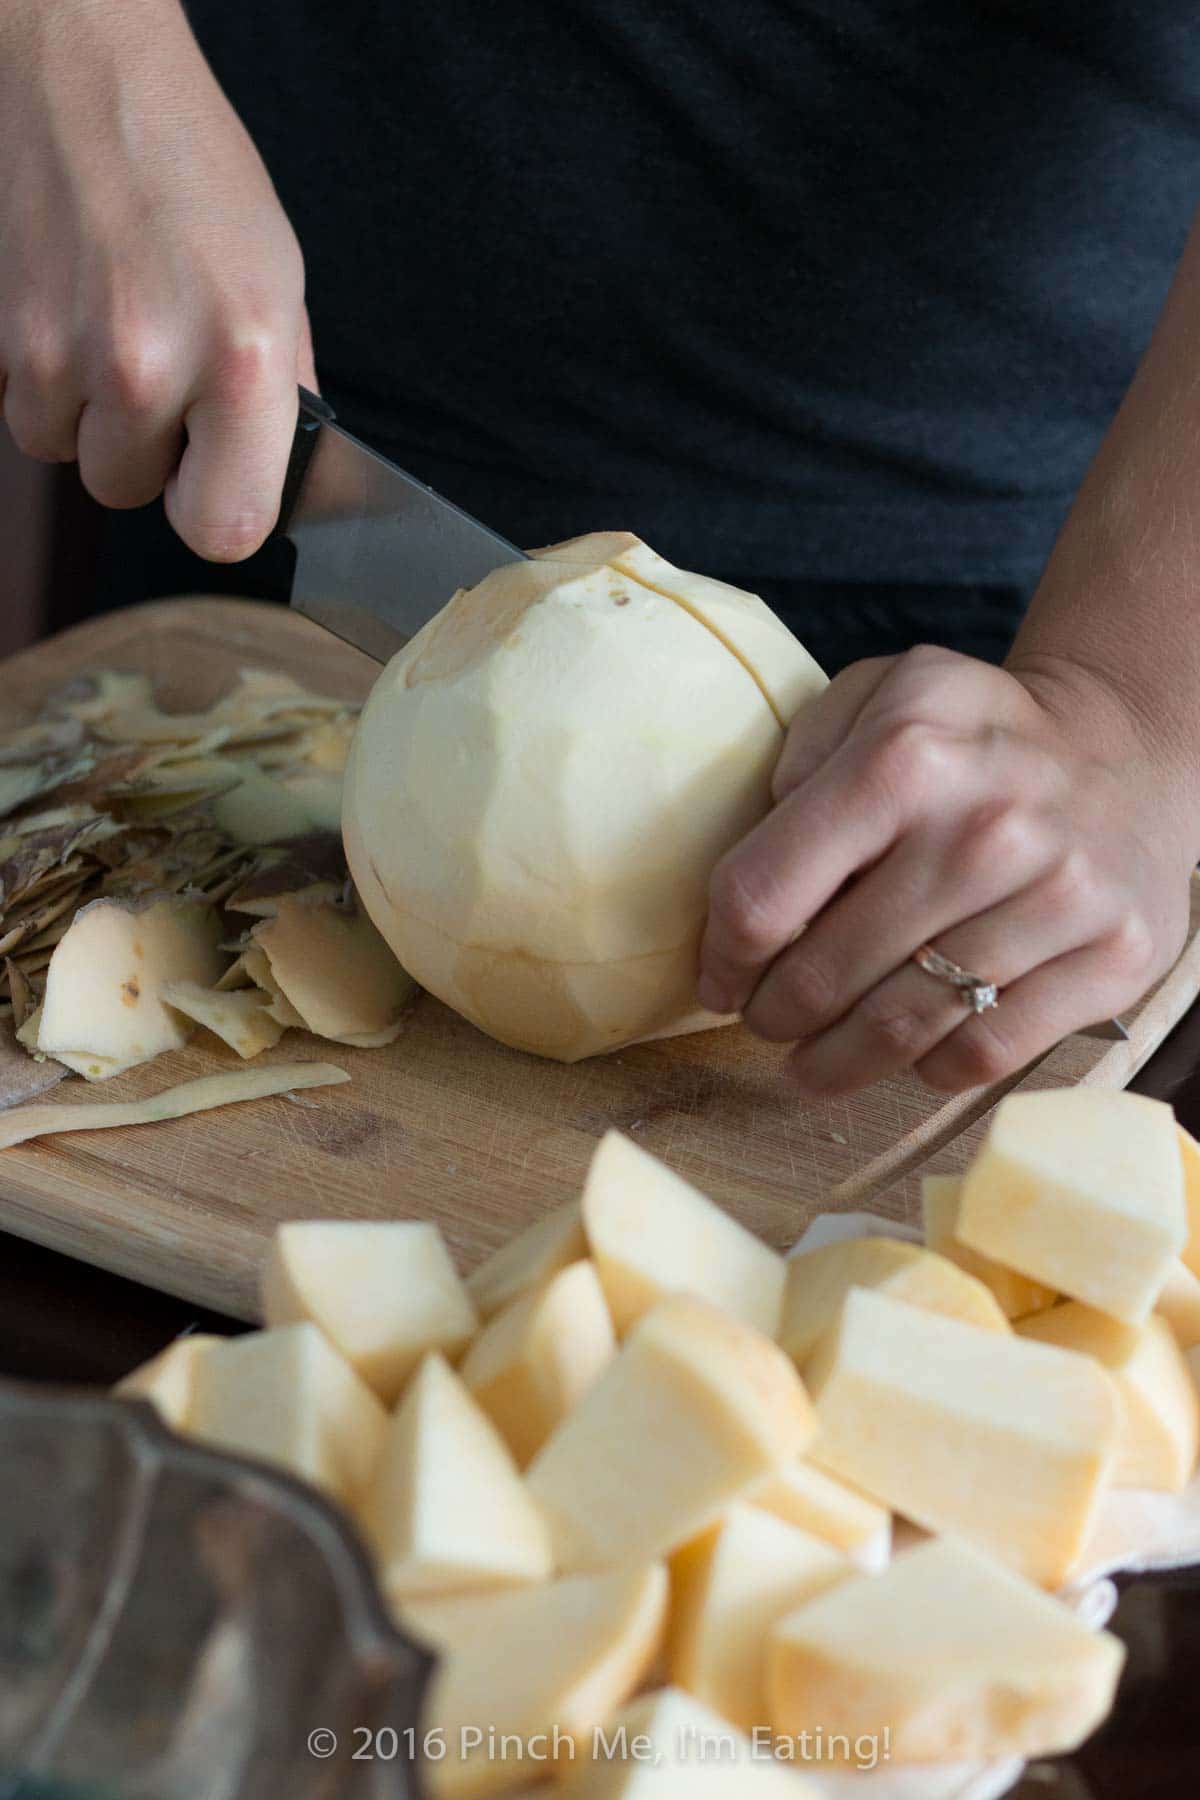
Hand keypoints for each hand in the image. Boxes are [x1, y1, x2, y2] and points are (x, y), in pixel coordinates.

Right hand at [0, 0, 313, 560]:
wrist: (79, 74)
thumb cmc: (189, 169)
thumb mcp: (278, 279)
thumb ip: (281, 392)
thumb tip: (274, 474)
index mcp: (241, 359)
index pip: (223, 531)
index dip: (216, 512)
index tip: (213, 483)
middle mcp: (145, 365)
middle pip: (129, 494)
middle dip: (145, 450)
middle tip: (161, 369)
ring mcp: (58, 352)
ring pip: (65, 454)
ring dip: (86, 414)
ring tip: (111, 326)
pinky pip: (18, 407)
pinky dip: (40, 379)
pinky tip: (68, 311)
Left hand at [697, 645, 1195, 1093]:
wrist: (1124, 750)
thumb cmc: (971, 739)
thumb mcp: (879, 697)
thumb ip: (800, 758)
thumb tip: (758, 868)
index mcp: (904, 755)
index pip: (762, 897)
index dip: (723, 957)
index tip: (721, 980)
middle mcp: (984, 828)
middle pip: (823, 976)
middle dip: (773, 1015)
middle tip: (767, 1021)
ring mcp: (1059, 896)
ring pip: (900, 1029)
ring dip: (835, 1061)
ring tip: (812, 1061)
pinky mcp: (1113, 956)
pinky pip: (983, 1053)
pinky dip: (928, 1068)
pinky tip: (908, 1050)